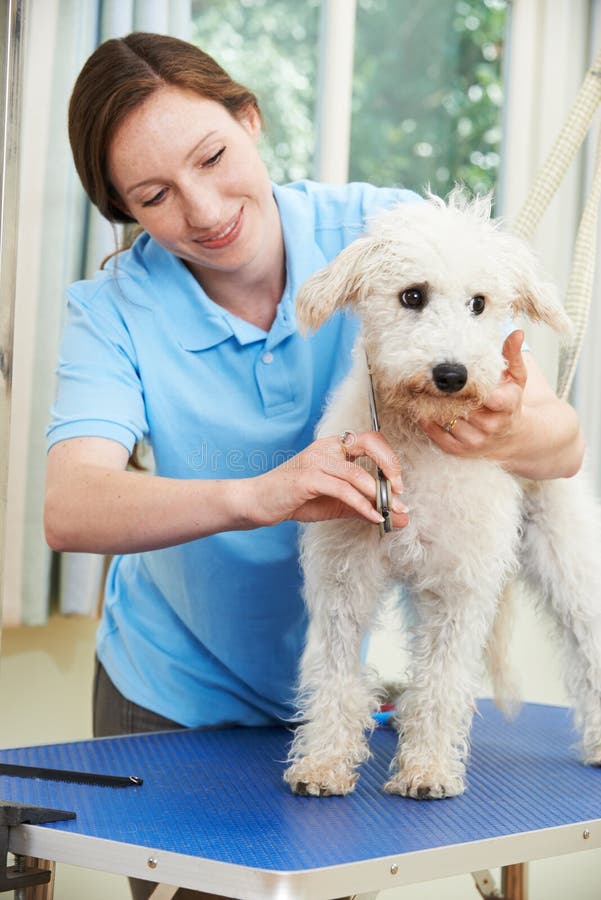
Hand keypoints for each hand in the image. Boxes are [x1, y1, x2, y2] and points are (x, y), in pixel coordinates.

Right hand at [246, 430, 408, 527]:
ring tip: (391, 511)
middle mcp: (326, 448)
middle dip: (390, 465)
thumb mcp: (337, 504)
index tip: (399, 483)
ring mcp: (316, 461)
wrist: (256, 502)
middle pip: (368, 443)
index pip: (370, 439)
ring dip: (378, 493)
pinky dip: (362, 504)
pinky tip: (373, 516)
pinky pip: (343, 490)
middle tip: (400, 490)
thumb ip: (367, 507)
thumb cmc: (295, 500)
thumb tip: (400, 518)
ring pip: (357, 473)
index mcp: (333, 447)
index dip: (389, 458)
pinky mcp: (307, 478)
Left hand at [420, 330, 527, 458]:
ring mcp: (474, 441)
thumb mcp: (516, 378)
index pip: (488, 396)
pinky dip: (426, 420)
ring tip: (422, 389)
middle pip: (461, 406)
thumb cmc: (511, 403)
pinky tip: (421, 406)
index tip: (456, 375)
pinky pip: (436, 434)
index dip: (470, 385)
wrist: (512, 437)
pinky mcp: (459, 450)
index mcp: (506, 406)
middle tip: (427, 376)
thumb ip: (512, 356)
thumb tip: (517, 332)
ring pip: (447, 419)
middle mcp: (490, 426)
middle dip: (447, 393)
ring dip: (433, 405)